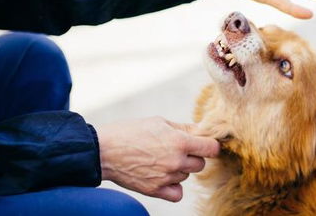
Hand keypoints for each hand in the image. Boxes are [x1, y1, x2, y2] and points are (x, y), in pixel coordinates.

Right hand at [96, 116, 219, 201]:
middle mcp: (176, 161)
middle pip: (201, 164)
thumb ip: (184, 128)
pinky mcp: (155, 190)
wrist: (104, 150)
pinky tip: (165, 176)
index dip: (210, 145)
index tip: (205, 144)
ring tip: (162, 159)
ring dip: (180, 169)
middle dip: (193, 156)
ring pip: (187, 176)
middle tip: (177, 149)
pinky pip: (177, 193)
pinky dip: (174, 187)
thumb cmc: (131, 131)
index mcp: (179, 141)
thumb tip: (202, 130)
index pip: (212, 148)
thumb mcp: (160, 122)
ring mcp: (166, 177)